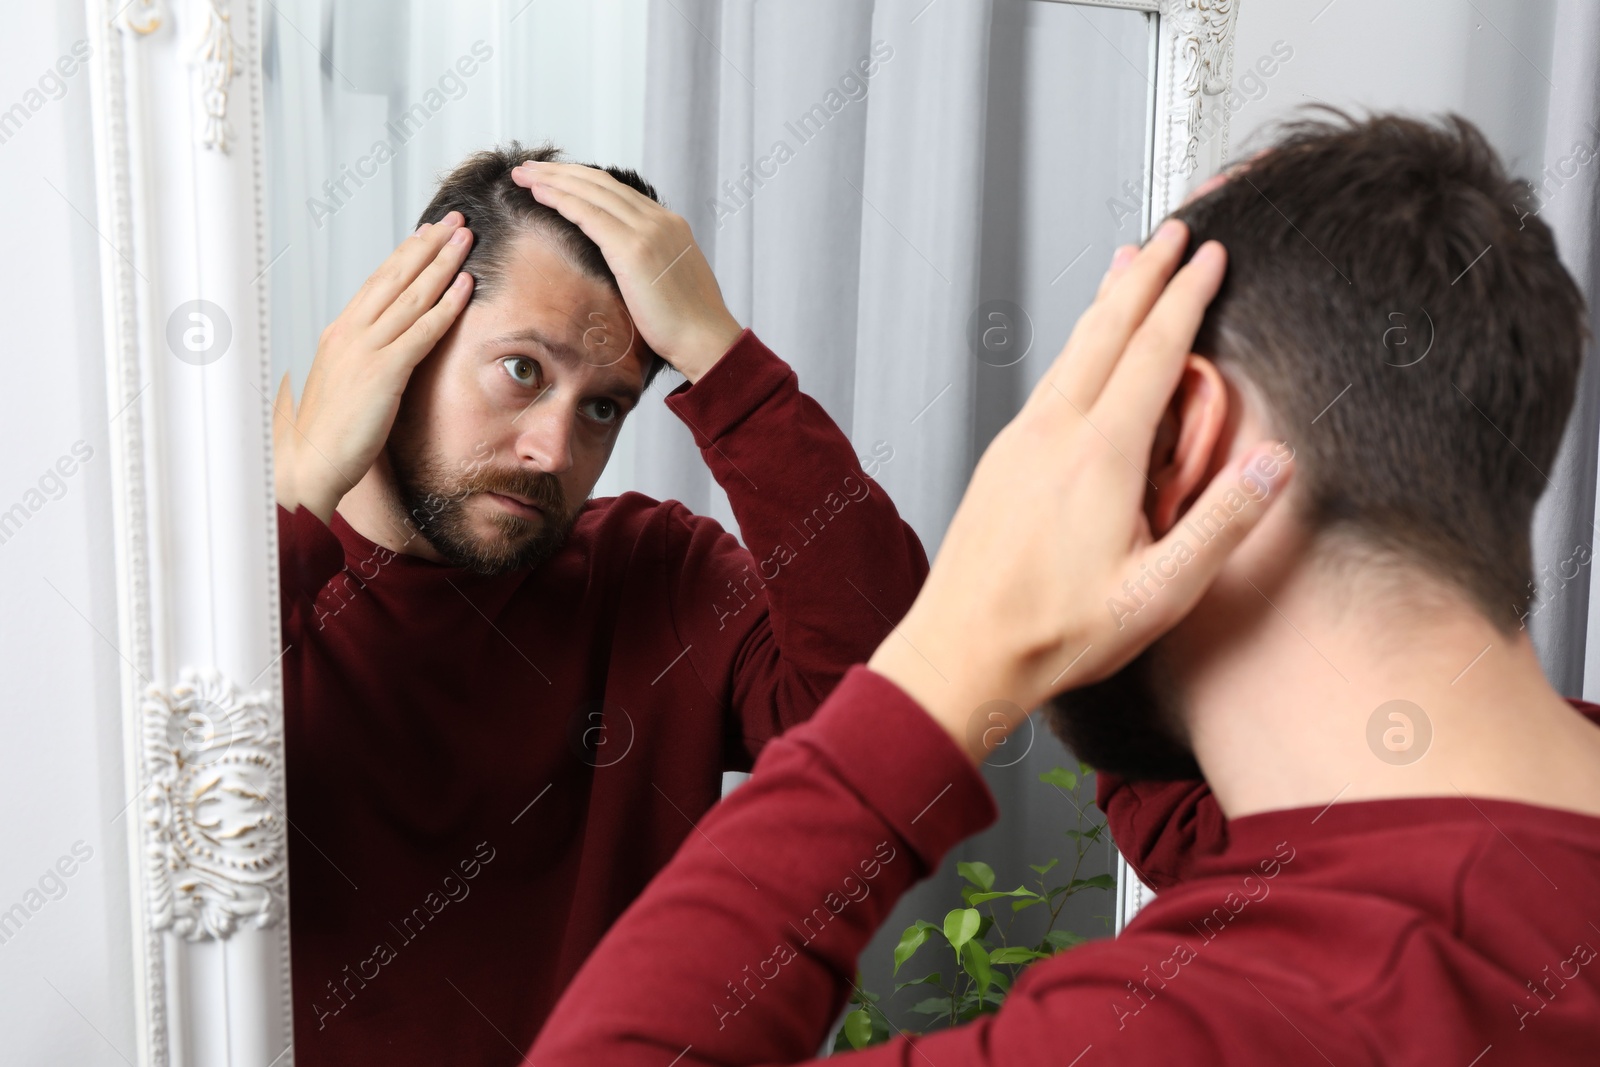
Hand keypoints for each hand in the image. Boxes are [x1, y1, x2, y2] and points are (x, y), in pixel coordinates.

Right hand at [273, 212, 475, 522]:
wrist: (310, 463)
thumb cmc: (328, 433)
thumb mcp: (346, 384)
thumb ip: (363, 360)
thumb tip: (382, 351)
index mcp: (341, 333)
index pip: (378, 282)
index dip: (406, 255)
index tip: (427, 234)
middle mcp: (351, 332)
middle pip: (396, 277)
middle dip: (428, 245)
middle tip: (454, 221)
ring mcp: (365, 349)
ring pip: (411, 295)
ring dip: (442, 263)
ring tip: (465, 239)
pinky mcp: (383, 372)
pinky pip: (421, 331)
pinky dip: (445, 305)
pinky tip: (465, 286)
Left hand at [511, 161, 742, 382]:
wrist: (706, 341)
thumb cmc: (687, 325)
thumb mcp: (669, 282)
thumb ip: (649, 265)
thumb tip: (627, 273)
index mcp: (670, 225)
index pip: (617, 192)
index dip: (582, 181)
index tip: (555, 180)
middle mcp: (660, 219)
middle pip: (601, 183)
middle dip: (561, 172)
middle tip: (528, 167)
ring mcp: (648, 231)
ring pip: (591, 191)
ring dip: (553, 180)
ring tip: (523, 174)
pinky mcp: (633, 248)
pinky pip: (588, 214)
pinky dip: (560, 198)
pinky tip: (538, 193)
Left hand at [866, 220, 1293, 762]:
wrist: (960, 651)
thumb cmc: (1052, 632)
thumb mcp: (1160, 593)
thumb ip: (1223, 523)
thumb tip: (1276, 463)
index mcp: (1099, 455)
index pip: (1153, 351)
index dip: (1186, 297)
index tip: (1209, 255)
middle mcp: (1052, 433)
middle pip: (1105, 330)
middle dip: (1144, 274)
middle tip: (1171, 232)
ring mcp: (1019, 441)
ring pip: (1071, 350)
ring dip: (1105, 303)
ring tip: (1127, 267)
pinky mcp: (1000, 459)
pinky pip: (1048, 380)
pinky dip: (1077, 346)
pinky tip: (1081, 353)